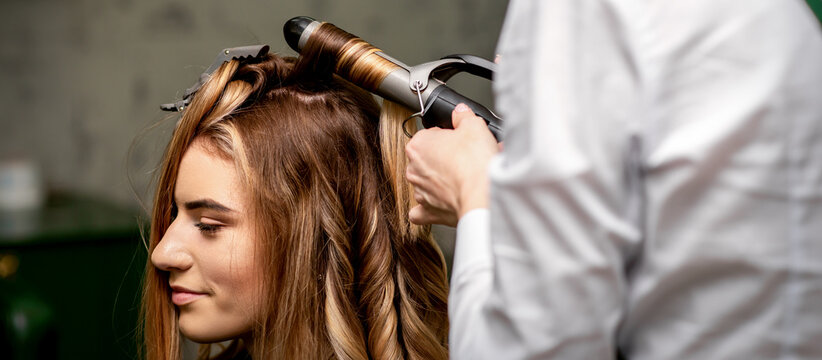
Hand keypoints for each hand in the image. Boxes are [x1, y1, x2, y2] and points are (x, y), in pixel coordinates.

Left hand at [405, 103, 498, 225]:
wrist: (483, 195)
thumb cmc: (475, 162)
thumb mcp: (474, 126)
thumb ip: (464, 116)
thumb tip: (461, 112)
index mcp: (418, 145)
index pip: (430, 135)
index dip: (448, 136)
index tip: (461, 140)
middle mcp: (414, 169)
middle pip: (428, 159)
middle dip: (446, 159)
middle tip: (467, 159)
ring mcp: (420, 192)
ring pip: (426, 183)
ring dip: (442, 182)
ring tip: (466, 179)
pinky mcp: (429, 212)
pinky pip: (422, 211)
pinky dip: (430, 207)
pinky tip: (442, 203)